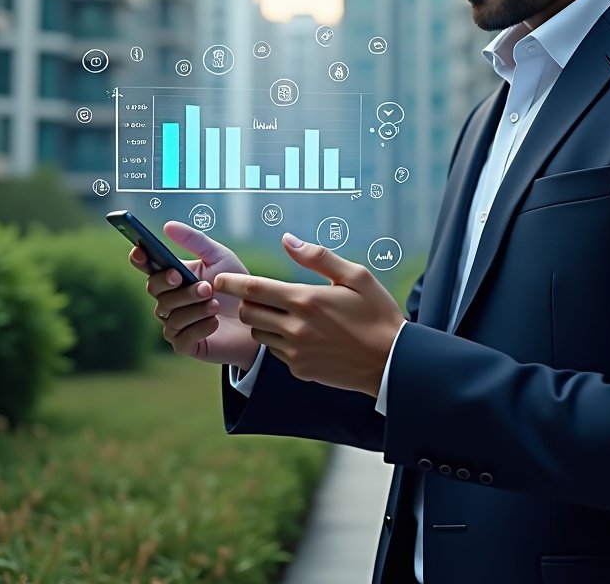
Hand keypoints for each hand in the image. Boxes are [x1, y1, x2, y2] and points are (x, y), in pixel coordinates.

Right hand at [128, 221, 260, 368]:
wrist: (257, 319)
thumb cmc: (235, 287)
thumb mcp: (220, 258)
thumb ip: (195, 241)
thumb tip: (168, 226)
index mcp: (174, 276)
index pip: (148, 267)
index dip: (139, 259)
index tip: (140, 251)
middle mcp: (169, 299)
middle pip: (155, 291)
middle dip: (179, 288)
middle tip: (205, 287)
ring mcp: (174, 323)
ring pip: (169, 314)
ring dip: (194, 308)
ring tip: (216, 304)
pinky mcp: (185, 345)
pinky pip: (180, 337)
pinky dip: (199, 327)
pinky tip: (215, 322)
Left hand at [214, 233, 405, 396]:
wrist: (391, 362)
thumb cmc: (377, 313)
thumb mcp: (356, 276)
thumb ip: (318, 257)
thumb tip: (287, 240)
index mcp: (306, 300)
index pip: (254, 289)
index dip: (231, 283)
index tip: (218, 278)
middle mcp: (296, 328)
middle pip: (249, 312)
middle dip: (246, 301)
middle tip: (256, 294)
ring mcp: (296, 352)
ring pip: (259, 333)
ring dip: (262, 321)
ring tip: (282, 313)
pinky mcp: (300, 369)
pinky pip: (275, 351)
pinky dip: (278, 339)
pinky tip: (299, 333)